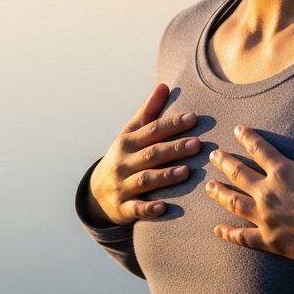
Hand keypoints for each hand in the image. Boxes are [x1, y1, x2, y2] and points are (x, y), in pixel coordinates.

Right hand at [86, 83, 199, 225]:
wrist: (96, 193)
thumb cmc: (122, 158)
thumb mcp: (130, 134)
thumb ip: (148, 112)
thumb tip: (165, 85)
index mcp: (127, 142)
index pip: (152, 130)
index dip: (172, 124)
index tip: (193, 118)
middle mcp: (124, 162)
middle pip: (152, 154)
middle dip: (174, 148)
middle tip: (197, 144)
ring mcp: (122, 185)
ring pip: (145, 180)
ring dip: (165, 176)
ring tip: (186, 172)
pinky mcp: (123, 208)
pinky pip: (136, 208)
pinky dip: (148, 208)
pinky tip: (163, 207)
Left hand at [204, 101, 293, 259]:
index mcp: (283, 171)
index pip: (259, 149)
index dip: (247, 137)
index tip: (237, 129)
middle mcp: (268, 193)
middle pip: (239, 174)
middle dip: (225, 163)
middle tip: (212, 155)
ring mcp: (265, 218)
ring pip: (235, 202)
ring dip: (220, 193)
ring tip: (208, 187)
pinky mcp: (269, 240)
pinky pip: (243, 237)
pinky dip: (229, 234)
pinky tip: (217, 230)